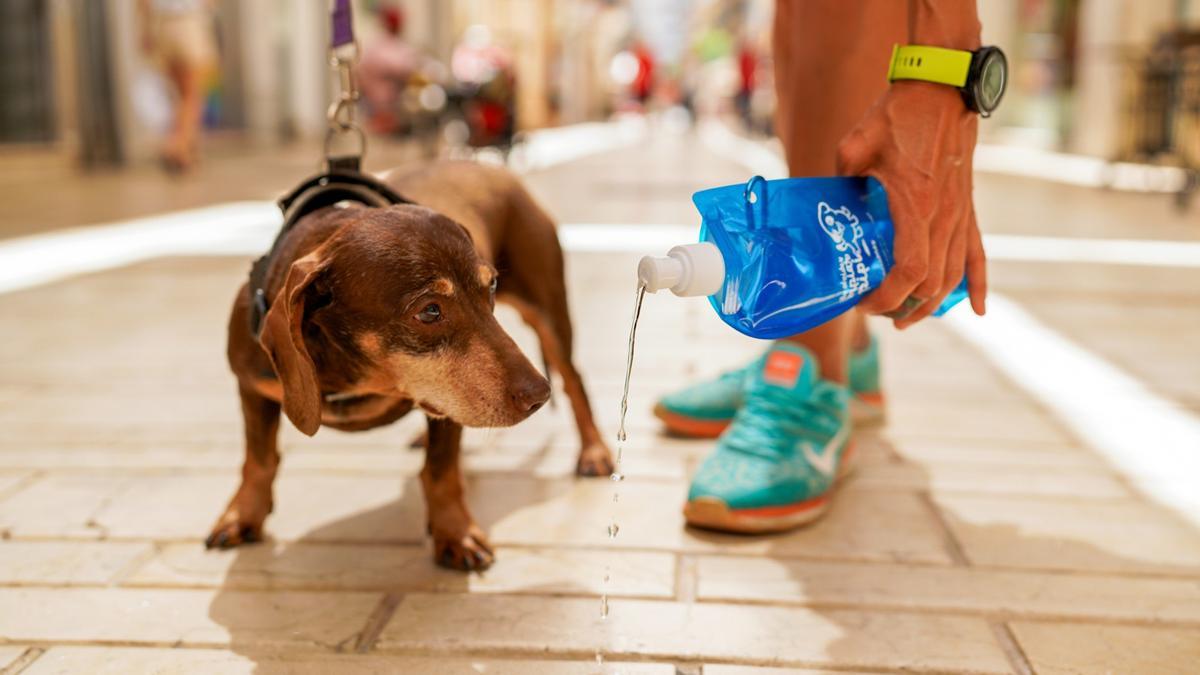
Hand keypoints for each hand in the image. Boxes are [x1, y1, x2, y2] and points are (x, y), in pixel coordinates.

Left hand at [837, 80, 986, 326]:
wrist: (942, 89)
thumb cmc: (898, 115)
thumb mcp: (854, 146)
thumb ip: (840, 179)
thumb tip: (828, 204)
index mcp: (916, 206)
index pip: (909, 271)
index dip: (888, 297)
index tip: (864, 301)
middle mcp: (944, 217)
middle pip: (932, 283)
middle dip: (904, 308)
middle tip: (877, 312)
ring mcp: (960, 214)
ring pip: (954, 275)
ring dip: (933, 303)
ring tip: (908, 317)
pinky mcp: (968, 208)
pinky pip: (979, 253)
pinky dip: (979, 284)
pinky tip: (978, 310)